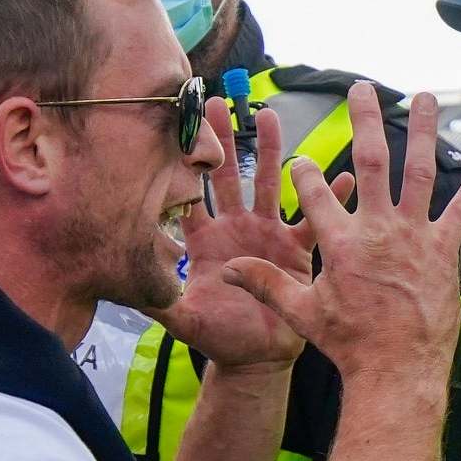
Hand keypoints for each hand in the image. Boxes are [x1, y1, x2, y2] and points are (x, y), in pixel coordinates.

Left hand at [152, 97, 350, 371]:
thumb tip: (118, 287)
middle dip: (223, 139)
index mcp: (206, 241)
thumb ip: (156, 303)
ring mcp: (268, 236)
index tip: (175, 130)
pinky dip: (330, 199)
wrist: (255, 360)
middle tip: (217, 101)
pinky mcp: (296, 251)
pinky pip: (314, 222)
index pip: (191, 195)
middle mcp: (236, 230)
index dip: (182, 164)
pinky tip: (342, 177)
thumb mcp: (183, 320)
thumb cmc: (217, 338)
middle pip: (228, 176)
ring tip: (272, 116)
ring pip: (270, 185)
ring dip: (272, 152)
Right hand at [222, 83, 460, 388]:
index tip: (299, 159)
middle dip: (364, 120)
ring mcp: (413, 236)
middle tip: (362, 88)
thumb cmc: (350, 344)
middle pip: (370, 161)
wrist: (397, 369)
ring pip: (419, 172)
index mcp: (340, 242)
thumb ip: (267, 284)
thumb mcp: (302, 313)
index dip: (304, 172)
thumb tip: (228, 272)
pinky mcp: (443, 250)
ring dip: (422, 131)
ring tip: (425, 98)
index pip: (314, 192)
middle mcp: (377, 229)